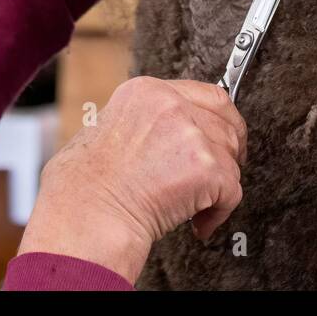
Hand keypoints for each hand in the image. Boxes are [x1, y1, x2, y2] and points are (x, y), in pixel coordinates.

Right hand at [17, 77, 245, 283]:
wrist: (85, 214)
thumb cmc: (86, 184)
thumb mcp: (111, 128)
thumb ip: (148, 123)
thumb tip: (175, 137)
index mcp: (148, 91)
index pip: (209, 95)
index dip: (223, 121)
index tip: (226, 139)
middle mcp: (172, 105)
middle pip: (227, 124)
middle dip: (229, 153)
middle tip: (220, 176)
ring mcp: (191, 135)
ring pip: (230, 159)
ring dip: (218, 187)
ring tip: (193, 207)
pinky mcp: (206, 168)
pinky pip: (231, 192)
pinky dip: (218, 214)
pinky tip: (197, 224)